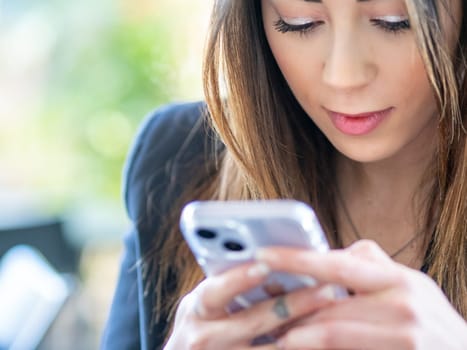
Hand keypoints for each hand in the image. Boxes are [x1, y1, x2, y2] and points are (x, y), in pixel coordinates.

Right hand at [163, 261, 334, 349]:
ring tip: (335, 317)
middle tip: (327, 289)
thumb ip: (229, 286)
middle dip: (295, 304)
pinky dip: (299, 348)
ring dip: (306, 332)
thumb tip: (274, 264)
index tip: (266, 266)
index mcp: (197, 310)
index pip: (215, 292)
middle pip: (254, 322)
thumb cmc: (202, 324)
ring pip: (272, 349)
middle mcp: (205, 339)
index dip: (239, 279)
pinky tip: (320, 340)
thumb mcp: (206, 303)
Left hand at [256, 240, 466, 349]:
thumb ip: (373, 267)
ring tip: (276, 336)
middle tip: (260, 304)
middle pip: (329, 304)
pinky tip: (300, 347)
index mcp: (399, 279)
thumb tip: (333, 253)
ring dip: (298, 335)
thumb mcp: (411, 288)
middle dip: (291, 307)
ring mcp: (404, 335)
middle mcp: (403, 303)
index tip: (264, 254)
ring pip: (332, 331)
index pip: (338, 264)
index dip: (297, 259)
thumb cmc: (432, 325)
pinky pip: (344, 349)